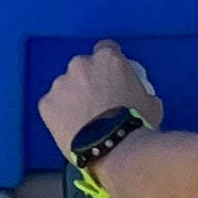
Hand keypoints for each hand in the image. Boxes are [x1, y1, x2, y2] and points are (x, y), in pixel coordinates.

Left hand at [38, 41, 164, 163]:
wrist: (115, 148)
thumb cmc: (136, 125)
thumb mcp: (151, 103)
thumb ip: (140, 92)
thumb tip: (141, 98)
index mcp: (108, 58)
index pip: (105, 49)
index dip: (108, 64)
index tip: (109, 77)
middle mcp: (80, 64)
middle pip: (82, 68)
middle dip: (88, 82)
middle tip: (97, 104)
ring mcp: (61, 83)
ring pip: (65, 87)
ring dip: (72, 98)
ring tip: (84, 121)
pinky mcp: (46, 103)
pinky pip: (52, 107)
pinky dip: (59, 116)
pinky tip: (72, 130)